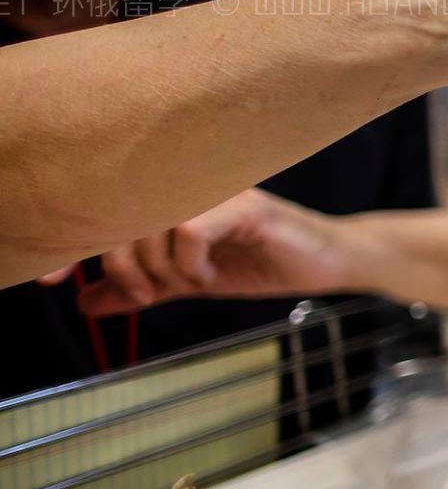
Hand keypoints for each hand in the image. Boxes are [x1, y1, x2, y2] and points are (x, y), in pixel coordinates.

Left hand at [38, 189, 352, 315]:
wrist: (328, 263)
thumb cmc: (264, 263)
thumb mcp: (189, 281)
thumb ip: (140, 287)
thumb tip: (85, 302)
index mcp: (172, 197)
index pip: (109, 212)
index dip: (83, 249)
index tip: (78, 284)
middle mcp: (191, 186)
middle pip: (123, 219)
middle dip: (126, 268)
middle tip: (148, 293)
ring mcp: (219, 192)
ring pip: (154, 224)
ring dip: (162, 268)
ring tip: (189, 282)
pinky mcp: (245, 206)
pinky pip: (192, 229)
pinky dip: (192, 262)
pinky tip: (210, 274)